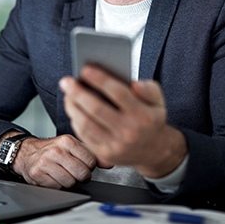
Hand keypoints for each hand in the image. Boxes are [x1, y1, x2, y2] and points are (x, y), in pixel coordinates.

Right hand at [10, 134, 107, 188]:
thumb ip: (92, 153)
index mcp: (67, 141)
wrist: (26, 152)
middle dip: (80, 176)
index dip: (89, 166)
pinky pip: (57, 187)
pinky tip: (52, 176)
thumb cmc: (52, 150)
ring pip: (70, 182)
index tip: (82, 164)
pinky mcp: (37, 174)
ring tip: (62, 173)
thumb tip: (110, 162)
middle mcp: (56, 150)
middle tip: (73, 171)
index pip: (91, 161)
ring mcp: (45, 162)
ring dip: (68, 181)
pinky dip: (56, 185)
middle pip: (82, 174)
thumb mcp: (72, 146)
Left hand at [58, 65, 186, 177]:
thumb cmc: (150, 119)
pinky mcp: (105, 154)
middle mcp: (129, 131)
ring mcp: (116, 145)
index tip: (85, 69)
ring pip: (86, 123)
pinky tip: (73, 109)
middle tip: (66, 81)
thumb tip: (134, 84)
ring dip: (72, 106)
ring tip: (67, 94)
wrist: (154, 151)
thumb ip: (149, 89)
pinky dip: (75, 120)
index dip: (100, 80)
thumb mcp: (158, 102)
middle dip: (77, 93)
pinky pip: (84, 135)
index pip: (119, 93)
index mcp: (143, 115)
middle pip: (97, 109)